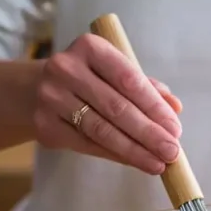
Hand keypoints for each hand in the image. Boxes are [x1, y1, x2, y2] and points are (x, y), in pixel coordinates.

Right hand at [32, 33, 183, 173]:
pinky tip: (134, 162)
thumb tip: (175, 107)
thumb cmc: (88, 79)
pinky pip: (86, 144)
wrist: (35, 89)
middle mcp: (66, 68)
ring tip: (158, 163)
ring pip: (101, 130)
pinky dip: (114, 155)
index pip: (129, 79)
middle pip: (116, 107)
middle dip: (148, 133)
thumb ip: (145, 87)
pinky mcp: (43, 124)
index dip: (154, 107)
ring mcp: (51, 96)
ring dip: (134, 150)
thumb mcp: (115, 72)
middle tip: (171, 152)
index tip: (175, 129)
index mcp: (90, 47)